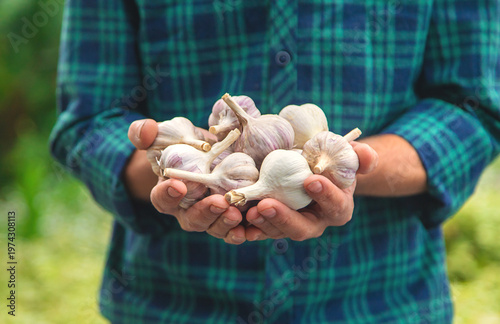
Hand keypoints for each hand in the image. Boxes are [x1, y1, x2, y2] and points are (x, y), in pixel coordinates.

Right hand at [126, 119, 245, 243]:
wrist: (208, 153)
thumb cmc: (181, 144)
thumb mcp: (162, 135)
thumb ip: (145, 133)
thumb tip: (145, 132)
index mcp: (167, 194)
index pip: (162, 199)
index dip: (167, 195)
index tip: (177, 185)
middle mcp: (187, 211)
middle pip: (193, 220)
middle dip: (205, 212)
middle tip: (218, 202)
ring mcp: (210, 216)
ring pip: (215, 227)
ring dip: (225, 223)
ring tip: (236, 213)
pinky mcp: (230, 216)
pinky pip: (235, 229)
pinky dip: (243, 231)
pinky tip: (250, 230)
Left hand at [244, 141, 378, 240]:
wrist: (314, 170)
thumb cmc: (333, 164)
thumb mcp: (348, 157)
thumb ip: (360, 156)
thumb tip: (367, 156)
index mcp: (338, 207)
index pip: (336, 206)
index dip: (326, 195)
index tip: (311, 180)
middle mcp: (317, 222)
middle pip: (303, 228)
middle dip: (285, 218)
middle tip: (267, 204)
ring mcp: (294, 225)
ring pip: (279, 231)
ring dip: (264, 222)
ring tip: (250, 209)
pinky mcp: (275, 224)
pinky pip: (263, 230)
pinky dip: (251, 228)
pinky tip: (240, 221)